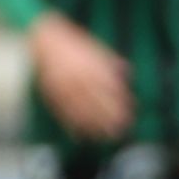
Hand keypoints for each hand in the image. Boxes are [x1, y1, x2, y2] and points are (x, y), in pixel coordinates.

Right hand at [29, 12, 133, 141]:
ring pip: (82, 112)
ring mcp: (65, 89)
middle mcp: (80, 80)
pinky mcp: (53, 95)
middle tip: (122, 130)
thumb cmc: (75, 46)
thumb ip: (112, 62)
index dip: (122, 102)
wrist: (46, 41)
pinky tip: (82, 136)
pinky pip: (64, 113)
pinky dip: (73, 126)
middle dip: (111, 118)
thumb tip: (129, 73)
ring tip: (106, 138)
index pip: (112, 89)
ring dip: (95, 127)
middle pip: (98, 103)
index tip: (131, 112)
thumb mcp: (97, 49)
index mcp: (93, 68)